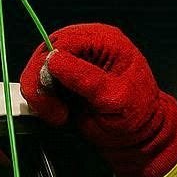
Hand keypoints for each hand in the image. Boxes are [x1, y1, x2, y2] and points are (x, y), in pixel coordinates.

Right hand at [19, 23, 176, 176]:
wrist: (139, 136)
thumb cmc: (137, 115)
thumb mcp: (115, 98)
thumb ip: (86, 79)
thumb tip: (52, 60)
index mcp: (103, 40)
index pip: (62, 42)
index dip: (47, 65)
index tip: (48, 94)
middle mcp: (85, 45)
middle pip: (44, 52)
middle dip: (40, 82)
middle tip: (53, 112)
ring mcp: (73, 61)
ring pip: (37, 69)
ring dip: (40, 94)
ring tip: (59, 116)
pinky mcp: (64, 80)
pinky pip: (40, 84)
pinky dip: (42, 100)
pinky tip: (58, 114)